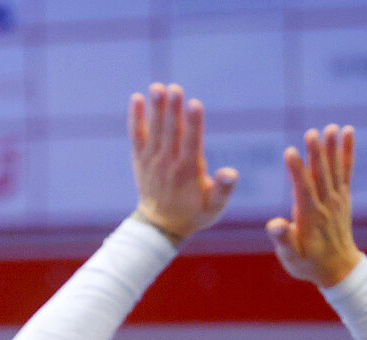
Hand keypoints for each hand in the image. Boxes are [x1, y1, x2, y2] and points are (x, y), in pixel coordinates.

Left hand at [128, 83, 237, 241]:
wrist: (160, 226)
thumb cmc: (194, 215)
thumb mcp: (214, 208)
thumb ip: (223, 191)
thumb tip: (231, 173)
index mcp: (187, 172)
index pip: (191, 143)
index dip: (193, 123)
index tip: (194, 104)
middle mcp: (167, 164)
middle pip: (171, 133)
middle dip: (173, 110)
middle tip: (174, 88)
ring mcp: (152, 161)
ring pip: (153, 131)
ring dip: (155, 108)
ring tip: (157, 87)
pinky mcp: (141, 159)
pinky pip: (136, 136)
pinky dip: (135, 119)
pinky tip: (136, 98)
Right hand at [265, 125, 361, 287]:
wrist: (338, 268)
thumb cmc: (308, 263)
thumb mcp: (291, 257)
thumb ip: (283, 240)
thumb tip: (275, 224)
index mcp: (310, 217)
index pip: (303, 190)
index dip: (296, 170)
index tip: (290, 152)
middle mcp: (326, 205)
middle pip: (321, 175)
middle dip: (316, 153)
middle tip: (312, 132)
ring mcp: (337, 199)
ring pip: (334, 169)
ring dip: (332, 148)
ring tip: (331, 127)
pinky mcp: (343, 197)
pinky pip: (346, 170)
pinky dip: (347, 152)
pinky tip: (347, 133)